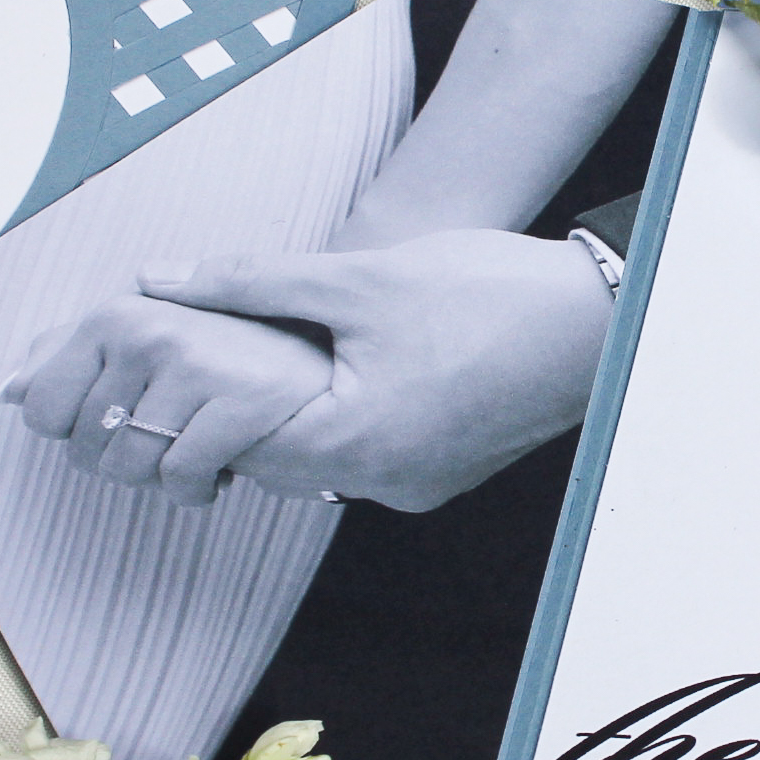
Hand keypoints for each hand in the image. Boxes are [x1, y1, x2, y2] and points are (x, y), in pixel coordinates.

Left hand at [0, 294, 336, 505]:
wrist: (319, 369)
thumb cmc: (223, 360)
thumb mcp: (143, 342)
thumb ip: (69, 357)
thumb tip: (6, 390)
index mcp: (115, 314)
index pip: (40, 410)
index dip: (78, 433)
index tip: (125, 418)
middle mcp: (147, 330)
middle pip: (85, 450)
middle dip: (127, 459)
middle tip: (173, 433)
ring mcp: (193, 364)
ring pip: (131, 470)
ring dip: (163, 479)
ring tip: (198, 446)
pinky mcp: (238, 402)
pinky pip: (181, 481)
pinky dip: (197, 491)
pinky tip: (223, 467)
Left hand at [141, 229, 616, 512]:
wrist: (598, 316)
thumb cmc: (487, 293)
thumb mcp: (358, 276)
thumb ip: (252, 282)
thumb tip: (161, 280)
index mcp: (354, 444)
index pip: (239, 448)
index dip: (205, 403)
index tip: (191, 363)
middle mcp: (385, 483)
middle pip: (279, 463)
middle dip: (251, 410)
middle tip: (236, 353)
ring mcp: (421, 484)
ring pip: (327, 462)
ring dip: (303, 414)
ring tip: (300, 354)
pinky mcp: (448, 472)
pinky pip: (373, 458)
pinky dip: (352, 421)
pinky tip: (361, 370)